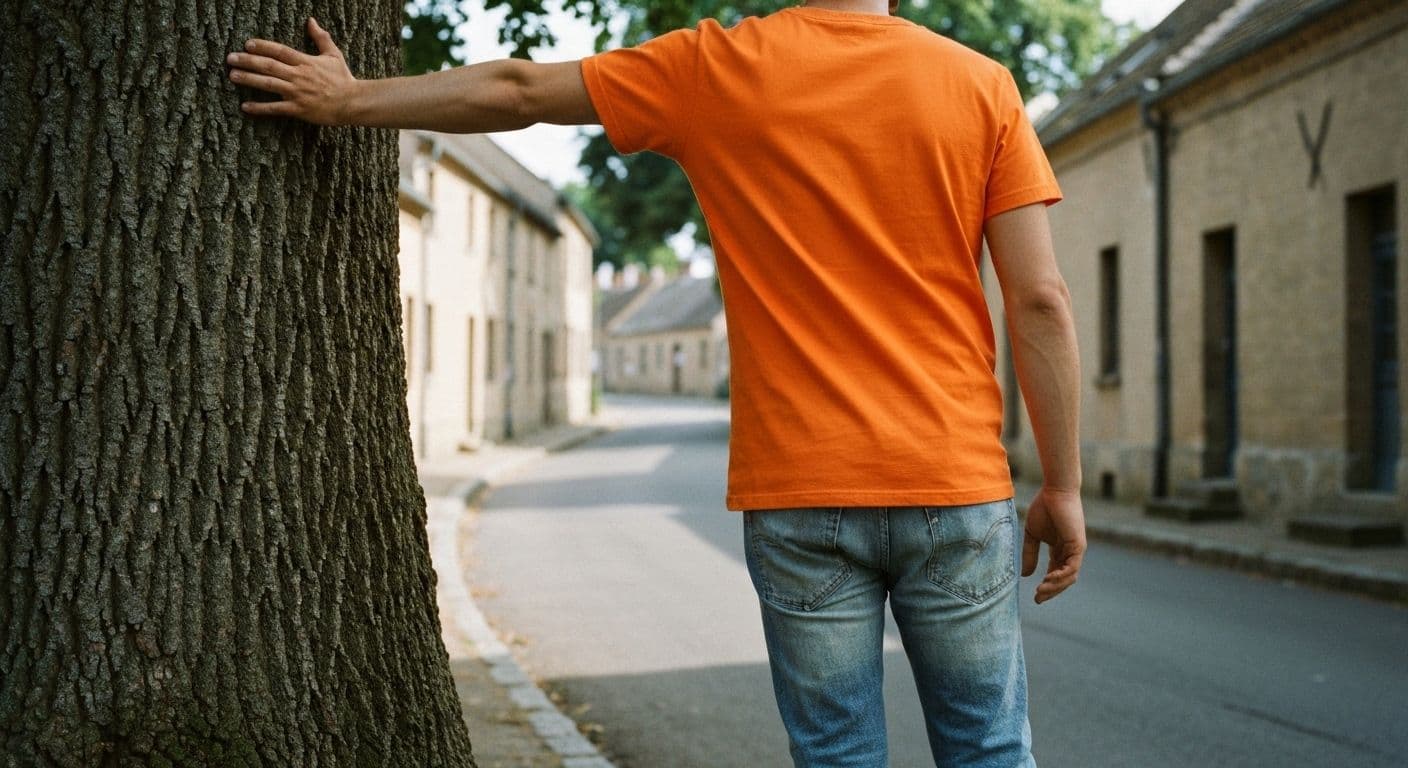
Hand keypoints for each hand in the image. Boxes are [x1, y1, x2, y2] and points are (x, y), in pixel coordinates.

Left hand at [227, 17, 355, 124]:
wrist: (353, 103)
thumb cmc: (343, 79)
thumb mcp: (333, 55)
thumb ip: (321, 38)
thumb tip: (311, 21)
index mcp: (305, 62)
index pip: (280, 51)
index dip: (263, 46)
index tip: (247, 44)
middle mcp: (299, 76)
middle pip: (268, 66)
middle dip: (248, 61)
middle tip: (230, 58)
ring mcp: (297, 93)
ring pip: (268, 84)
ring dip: (248, 79)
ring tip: (232, 75)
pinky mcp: (298, 109)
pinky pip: (275, 108)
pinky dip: (259, 108)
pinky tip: (245, 107)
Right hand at [1020, 486, 1085, 603]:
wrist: (1055, 491)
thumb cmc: (1044, 508)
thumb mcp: (1032, 535)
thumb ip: (1030, 553)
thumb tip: (1025, 575)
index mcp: (1059, 550)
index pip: (1055, 574)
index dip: (1046, 586)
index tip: (1034, 597)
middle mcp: (1070, 553)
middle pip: (1063, 579)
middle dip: (1051, 591)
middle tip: (1038, 599)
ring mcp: (1076, 550)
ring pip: (1069, 577)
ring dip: (1055, 587)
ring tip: (1040, 591)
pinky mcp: (1078, 546)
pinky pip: (1072, 567)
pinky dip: (1061, 576)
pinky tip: (1048, 579)